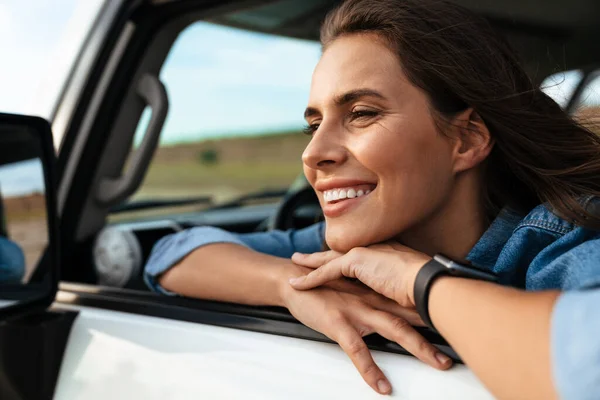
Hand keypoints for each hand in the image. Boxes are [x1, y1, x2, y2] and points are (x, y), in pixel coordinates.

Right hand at [280, 262, 450, 395]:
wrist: (292, 281)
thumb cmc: (320, 289)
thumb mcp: (349, 294)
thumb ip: (369, 303)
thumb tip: (387, 318)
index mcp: (375, 294)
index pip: (410, 305)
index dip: (433, 315)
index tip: (457, 324)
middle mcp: (371, 301)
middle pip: (410, 317)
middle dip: (437, 333)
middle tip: (458, 349)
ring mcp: (356, 311)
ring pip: (393, 330)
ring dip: (418, 347)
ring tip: (438, 364)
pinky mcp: (338, 323)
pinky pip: (358, 350)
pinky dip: (371, 369)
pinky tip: (381, 386)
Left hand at [290, 242, 430, 306]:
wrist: (428, 283)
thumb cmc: (426, 290)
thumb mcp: (409, 290)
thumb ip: (397, 293)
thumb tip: (397, 304)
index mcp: (387, 253)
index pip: (359, 257)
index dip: (343, 259)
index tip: (333, 261)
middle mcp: (374, 249)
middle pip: (340, 253)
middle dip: (321, 255)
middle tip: (304, 255)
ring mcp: (365, 253)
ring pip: (329, 259)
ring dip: (311, 262)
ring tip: (296, 262)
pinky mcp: (356, 262)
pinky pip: (326, 271)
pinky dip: (311, 278)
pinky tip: (298, 283)